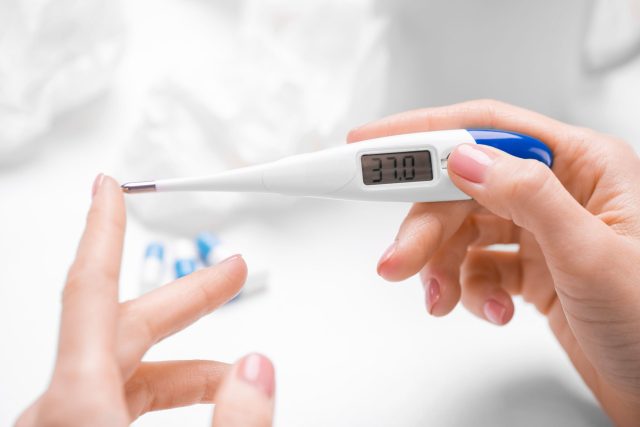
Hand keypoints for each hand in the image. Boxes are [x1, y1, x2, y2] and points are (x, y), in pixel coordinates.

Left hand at [15, 175, 274, 426]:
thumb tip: (255, 371)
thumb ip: (233, 419)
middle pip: (123, 326)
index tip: (107, 189)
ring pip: (121, 368)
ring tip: (231, 372)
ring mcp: (61, 426)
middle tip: (230, 272)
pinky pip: (112, 397)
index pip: (90, 289)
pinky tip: (197, 395)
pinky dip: (158, 387)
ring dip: (183, 363)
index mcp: (77, 406)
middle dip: (185, 298)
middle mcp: (58, 411)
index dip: (103, 230)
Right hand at [349, 100, 639, 425]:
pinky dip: (469, 290)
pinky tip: (490, 310)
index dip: (423, 135)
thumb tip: (465, 160)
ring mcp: (542, 231)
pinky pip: (477, 266)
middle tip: (396, 260)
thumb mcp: (592, 255)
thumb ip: (528, 197)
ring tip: (441, 299)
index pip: (487, 131)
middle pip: (462, 190)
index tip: (371, 146)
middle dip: (424, 228)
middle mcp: (559, 191)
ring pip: (463, 231)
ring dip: (442, 267)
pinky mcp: (530, 267)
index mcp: (584, 166)